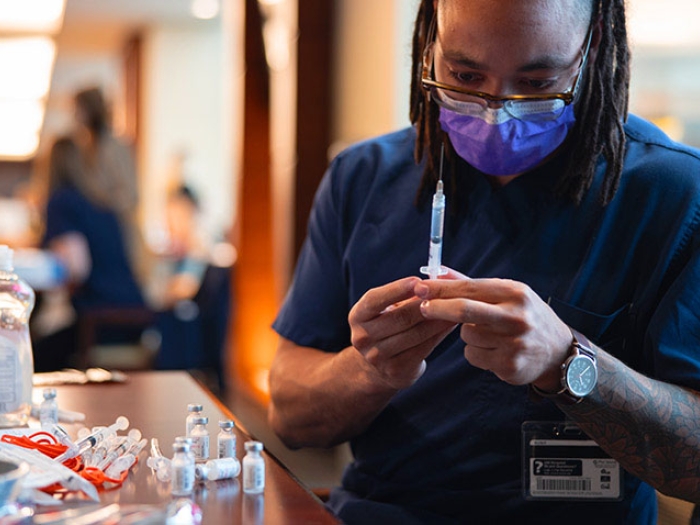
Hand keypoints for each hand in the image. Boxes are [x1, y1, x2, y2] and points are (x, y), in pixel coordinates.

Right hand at [349, 276, 456, 389]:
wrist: (377, 367)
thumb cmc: (388, 326)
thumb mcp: (386, 308)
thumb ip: (405, 294)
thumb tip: (435, 279)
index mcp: (357, 316)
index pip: (375, 300)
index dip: (397, 289)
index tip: (418, 280)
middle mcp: (363, 338)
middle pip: (400, 317)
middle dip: (427, 304)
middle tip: (448, 293)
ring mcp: (377, 357)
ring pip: (415, 334)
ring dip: (439, 319)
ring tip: (456, 307)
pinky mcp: (396, 371)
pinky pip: (423, 348)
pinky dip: (439, 334)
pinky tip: (450, 325)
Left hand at [414, 270, 570, 388]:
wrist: (558, 352)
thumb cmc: (525, 316)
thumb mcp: (507, 293)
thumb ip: (471, 284)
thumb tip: (437, 272)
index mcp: (515, 293)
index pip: (469, 288)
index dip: (441, 289)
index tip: (420, 288)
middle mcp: (517, 317)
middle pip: (465, 310)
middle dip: (438, 308)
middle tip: (422, 308)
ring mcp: (514, 343)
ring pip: (467, 336)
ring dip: (467, 335)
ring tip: (489, 334)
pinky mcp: (509, 366)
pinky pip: (473, 356)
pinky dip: (476, 353)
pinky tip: (495, 351)